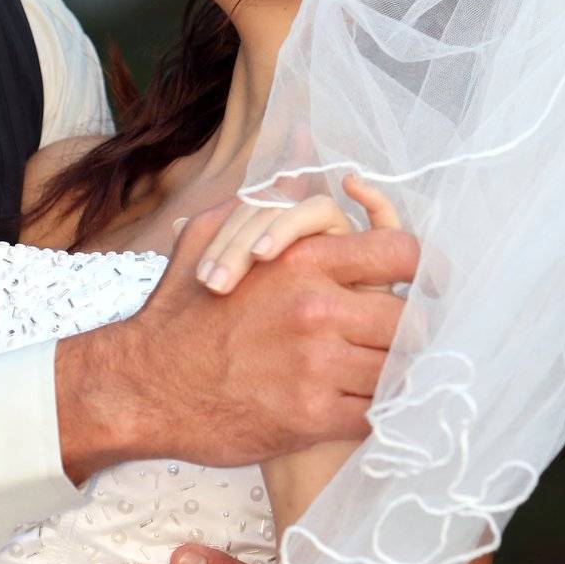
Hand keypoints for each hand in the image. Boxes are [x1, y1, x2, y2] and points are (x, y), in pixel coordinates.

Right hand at [55, 198, 418, 479]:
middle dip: (408, 331)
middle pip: (409, 319)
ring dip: (393, 372)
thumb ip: (268, 195)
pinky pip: (375, 413)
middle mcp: (319, 309)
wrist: (147, 384)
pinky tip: (360, 404)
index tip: (414, 287)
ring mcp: (318, 366)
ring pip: (398, 370)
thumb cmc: (182, 310)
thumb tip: (301, 147)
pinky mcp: (313, 417)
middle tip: (397, 338)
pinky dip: (375, 411)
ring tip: (379, 371)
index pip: (402, 255)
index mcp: (304, 259)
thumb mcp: (215, 232)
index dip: (418, 271)